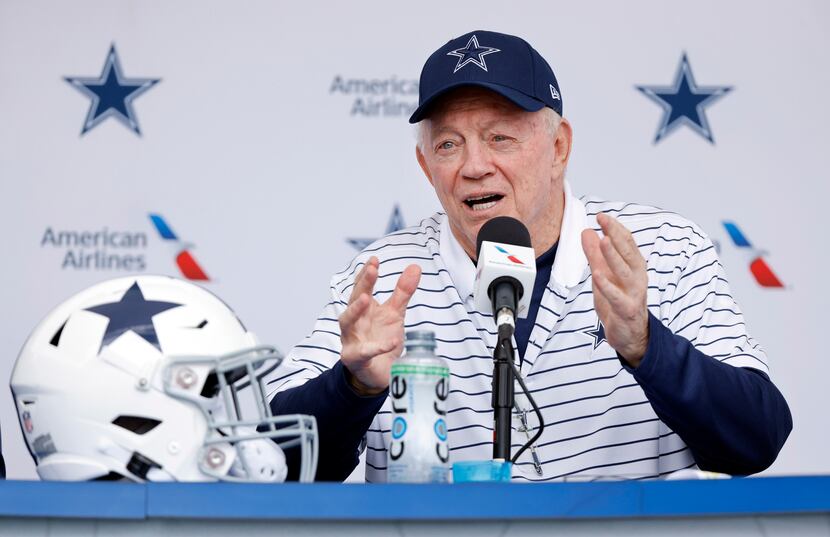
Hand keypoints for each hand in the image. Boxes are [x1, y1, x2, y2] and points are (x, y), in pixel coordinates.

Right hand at [339, 256, 421, 394]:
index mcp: (363, 309)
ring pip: (347, 322)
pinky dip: (377, 347)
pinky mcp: (355, 359)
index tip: (374, 260)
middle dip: (362, 285)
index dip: (366, 273)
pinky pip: (364, 352)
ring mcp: (351, 339)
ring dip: (355, 310)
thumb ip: (402, 291)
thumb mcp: (395, 313)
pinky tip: (392, 342)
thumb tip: (415, 267)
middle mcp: (354, 321)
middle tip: (372, 270)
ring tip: (366, 299)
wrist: (377, 372)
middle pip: (354, 299)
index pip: (361, 287)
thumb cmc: (381, 338)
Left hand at [580, 213, 648, 366]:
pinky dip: (607, 286)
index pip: (627, 242)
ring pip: (624, 272)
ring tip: (603, 241)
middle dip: (616, 235)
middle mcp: (637, 277)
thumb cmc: (619, 301)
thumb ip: (595, 255)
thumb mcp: (604, 274)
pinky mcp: (626, 310)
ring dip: (614, 256)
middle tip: (604, 220)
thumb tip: (587, 231)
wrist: (631, 334)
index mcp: (634, 266)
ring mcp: (633, 293)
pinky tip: (597, 275)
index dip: (615, 228)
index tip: (601, 216)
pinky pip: (616, 297)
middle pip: (628, 252)